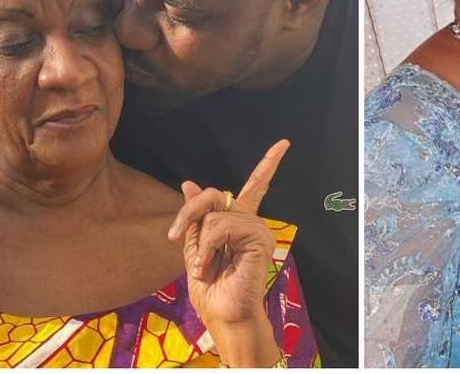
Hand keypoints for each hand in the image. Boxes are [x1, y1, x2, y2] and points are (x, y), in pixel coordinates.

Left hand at [167, 139, 289, 366]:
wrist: (222, 315)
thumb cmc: (210, 290)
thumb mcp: (193, 248)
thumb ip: (195, 218)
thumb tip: (189, 183)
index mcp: (237, 223)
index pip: (255, 187)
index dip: (269, 165)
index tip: (284, 144)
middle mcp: (250, 221)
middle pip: (212, 195)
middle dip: (188, 213)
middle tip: (175, 236)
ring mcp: (257, 228)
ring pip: (214, 214)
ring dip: (199, 241)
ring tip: (204, 266)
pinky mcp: (259, 237)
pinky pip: (221, 227)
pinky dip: (208, 246)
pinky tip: (210, 265)